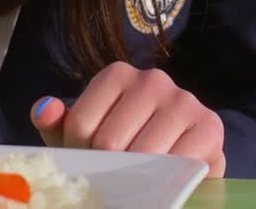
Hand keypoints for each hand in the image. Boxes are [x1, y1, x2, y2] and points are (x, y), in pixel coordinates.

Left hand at [31, 63, 225, 177]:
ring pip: (141, 154)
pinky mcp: (210, 125)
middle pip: (109, 141)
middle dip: (106, 170)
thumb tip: (45, 110)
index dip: (80, 155)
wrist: (181, 160)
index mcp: (117, 74)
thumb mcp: (85, 136)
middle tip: (114, 179)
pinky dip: (166, 181)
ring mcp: (183, 100)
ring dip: (135, 179)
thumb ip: (56, 123)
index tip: (90, 163)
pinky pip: (177, 163)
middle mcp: (152, 79)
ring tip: (136, 181)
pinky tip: (164, 180)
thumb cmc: (125, 146)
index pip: (80, 124)